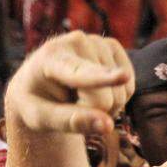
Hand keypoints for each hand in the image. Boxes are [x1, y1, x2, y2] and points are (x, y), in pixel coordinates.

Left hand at [5, 31, 132, 135]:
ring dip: (106, 107)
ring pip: (120, 94)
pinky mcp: (113, 47)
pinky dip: (117, 98)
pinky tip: (98, 91)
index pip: (81, 74)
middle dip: (95, 113)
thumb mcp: (41, 118)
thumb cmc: (37, 103)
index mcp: (51, 58)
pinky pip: (129, 87)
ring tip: (83, 98)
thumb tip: (108, 126)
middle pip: (104, 97)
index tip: (124, 77)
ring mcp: (97, 41)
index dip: (103, 77)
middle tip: (73, 107)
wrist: (38, 83)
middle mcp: (76, 42)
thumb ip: (71, 122)